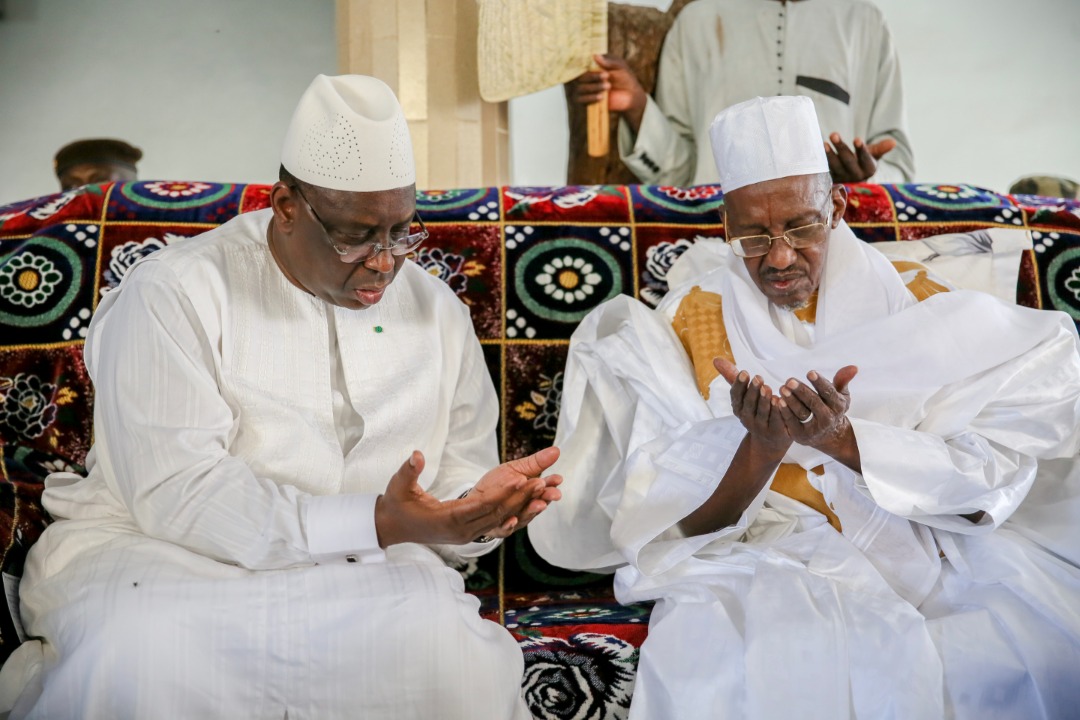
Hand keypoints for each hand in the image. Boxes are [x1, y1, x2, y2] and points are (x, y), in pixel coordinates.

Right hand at [374, 448, 561, 547]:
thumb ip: (409, 470)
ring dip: (520, 505)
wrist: (392, 528)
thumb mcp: (398, 485)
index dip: (502, 493)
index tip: (520, 479)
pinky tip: (528, 503)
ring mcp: (466, 535)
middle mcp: (461, 531)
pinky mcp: (468, 533)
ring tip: (541, 489)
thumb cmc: (396, 505)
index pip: (481, 505)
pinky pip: (494, 523)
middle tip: (541, 481)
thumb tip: (416, 455)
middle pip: (497, 513)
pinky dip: (512, 512)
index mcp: (448, 519)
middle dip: (519, 498)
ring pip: (499, 520)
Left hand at [467, 446, 562, 537]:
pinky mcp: (500, 528)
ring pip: (525, 516)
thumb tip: (556, 450)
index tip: (557, 479)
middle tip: (553, 494)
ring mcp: (515, 519)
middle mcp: (526, 507)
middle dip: (546, 498)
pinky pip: (505, 529)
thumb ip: (536, 463)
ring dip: (532, 510)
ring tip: (538, 504)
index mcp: (531, 492)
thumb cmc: (499, 485)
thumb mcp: (516, 469)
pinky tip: (512, 520)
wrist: (477, 502)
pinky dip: (509, 525)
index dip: (552, 484)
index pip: (545, 488)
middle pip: (538, 503)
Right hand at [569, 54, 647, 128]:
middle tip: (607, 76)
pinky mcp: (587, 101)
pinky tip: (601, 97)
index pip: (582, 64)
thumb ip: (608, 62)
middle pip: (580, 76)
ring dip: (593, 87)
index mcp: (593, 66)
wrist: (631, 97)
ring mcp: (586, 89)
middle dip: (593, 77)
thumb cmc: (626, 78)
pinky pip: (581, 100)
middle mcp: (586, 77)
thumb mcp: (620, 67)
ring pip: (580, 88)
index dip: (588, 66)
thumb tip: (594, 55)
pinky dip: (590, 98)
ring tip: (608, 86)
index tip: (601, 68)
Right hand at [713, 357, 790, 457]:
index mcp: (738, 408)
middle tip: (758, 378)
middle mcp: (747, 418)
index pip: (736, 396)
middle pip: (748, 404)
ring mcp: (761, 427)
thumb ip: (733, 377)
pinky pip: (776, 421)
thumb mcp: (744, 395)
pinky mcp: (776, 432)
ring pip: (762, 413)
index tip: (744, 373)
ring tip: (767, 388)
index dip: (739, 385)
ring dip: (764, 401)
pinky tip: (780, 401)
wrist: (769, 440)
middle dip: (752, 391)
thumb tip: (716, 359)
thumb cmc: (756, 410)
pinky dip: (778, 411)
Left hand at [776, 366, 858, 462]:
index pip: (829, 393)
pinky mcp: (801, 436)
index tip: (810, 373)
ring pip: (802, 413)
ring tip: (782, 388)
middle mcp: (828, 419)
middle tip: (790, 380)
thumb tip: (854, 367)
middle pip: (814, 404)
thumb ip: (843, 380)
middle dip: (802, 391)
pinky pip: (791, 423)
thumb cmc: (831, 407)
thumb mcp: (840, 395)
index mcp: (839, 406)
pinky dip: (784, 412)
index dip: (820, 383)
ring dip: (791, 401)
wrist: (827, 435)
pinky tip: (778, 401)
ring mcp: (814, 429)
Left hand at [824, 133, 895, 182]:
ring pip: (835, 166)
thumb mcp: (874, 155)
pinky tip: (818, 151)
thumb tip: (893, 142)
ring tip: (824, 143)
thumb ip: (881, 148)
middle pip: (848, 161)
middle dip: (841, 148)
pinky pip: (826, 170)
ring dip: (829, 155)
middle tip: (834, 134)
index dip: (861, 150)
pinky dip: (822, 161)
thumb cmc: (864, 161)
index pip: (865, 159)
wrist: (853, 178)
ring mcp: (843, 178)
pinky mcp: (832, 179)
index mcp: (868, 169)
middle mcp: (855, 176)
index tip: (857, 139)